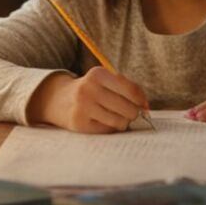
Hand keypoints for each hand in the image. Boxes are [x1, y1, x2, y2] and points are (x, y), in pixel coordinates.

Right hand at [27, 66, 147, 132]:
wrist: (59, 99)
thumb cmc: (92, 90)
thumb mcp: (106, 81)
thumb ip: (128, 89)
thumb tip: (146, 108)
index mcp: (98, 73)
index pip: (131, 90)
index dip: (141, 100)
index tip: (143, 105)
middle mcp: (89, 89)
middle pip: (128, 108)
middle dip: (133, 113)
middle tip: (129, 113)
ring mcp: (82, 107)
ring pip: (119, 122)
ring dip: (123, 122)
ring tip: (116, 117)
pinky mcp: (79, 123)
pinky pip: (107, 131)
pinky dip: (110, 128)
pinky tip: (102, 121)